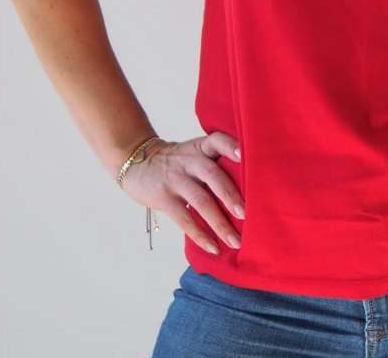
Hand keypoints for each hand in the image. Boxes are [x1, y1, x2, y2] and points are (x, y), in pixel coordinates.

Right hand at [119, 132, 244, 253]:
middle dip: (231, 196)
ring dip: (219, 223)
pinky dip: (200, 235)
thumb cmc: (177, 162)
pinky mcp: (162, 197)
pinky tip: (213, 246)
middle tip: (247, 215)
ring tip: (235, 241)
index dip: (231, 146)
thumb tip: (249, 188)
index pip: (217, 140)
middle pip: (213, 175)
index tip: (245, 155)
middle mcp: (189, 160)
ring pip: (201, 201)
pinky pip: (184, 218)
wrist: (137, 162)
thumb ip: (214, 163)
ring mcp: (175, 178)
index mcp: (200, 147)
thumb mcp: (193, 153)